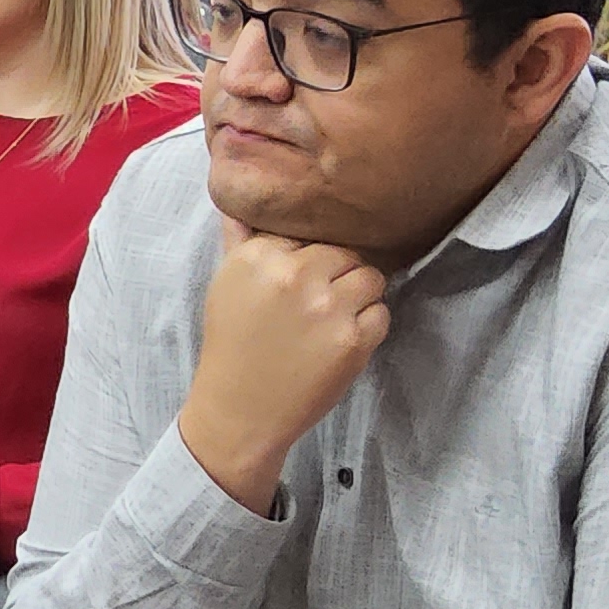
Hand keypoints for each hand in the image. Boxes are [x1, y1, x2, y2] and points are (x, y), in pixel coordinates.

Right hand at [174, 227, 390, 511]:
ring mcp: (326, 307)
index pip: (309, 230)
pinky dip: (369, 328)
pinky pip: (382, 314)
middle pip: (345, 250)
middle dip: (338, 275)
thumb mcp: (226, 284)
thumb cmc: (233, 345)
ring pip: (371, 277)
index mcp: (259, 255)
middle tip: (319, 304)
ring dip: (360, 297)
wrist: (240, 410)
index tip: (301, 279)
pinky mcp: (352, 340)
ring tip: (333, 320)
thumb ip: (239, 238)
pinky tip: (340, 342)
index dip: (310, 256)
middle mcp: (294, 274)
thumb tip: (238, 198)